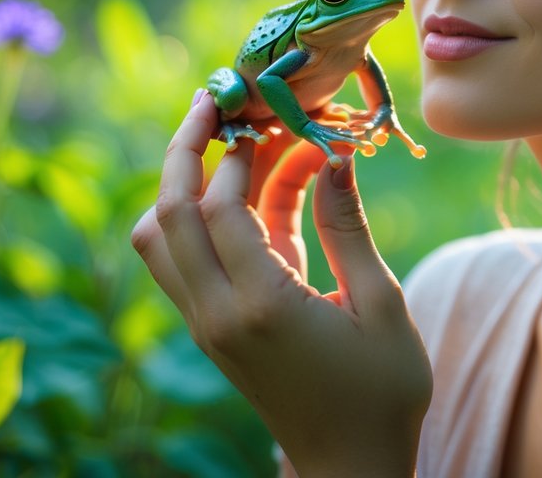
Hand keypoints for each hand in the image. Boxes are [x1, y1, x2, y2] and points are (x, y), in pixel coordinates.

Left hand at [132, 92, 432, 475]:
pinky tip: (259, 192)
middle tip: (219, 100)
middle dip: (187, 148)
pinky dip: (205, 217)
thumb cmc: (382, 390)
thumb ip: (348, 226)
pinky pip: (185, 260)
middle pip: (166, 215)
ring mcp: (206, 325)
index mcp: (261, 307)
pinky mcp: (212, 330)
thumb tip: (333, 153)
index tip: (277, 117)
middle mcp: (217, 315)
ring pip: (158, 238)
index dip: (244, 153)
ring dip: (187, 184)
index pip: (222, 208)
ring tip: (238, 146)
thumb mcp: (381, 304)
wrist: (350, 464)